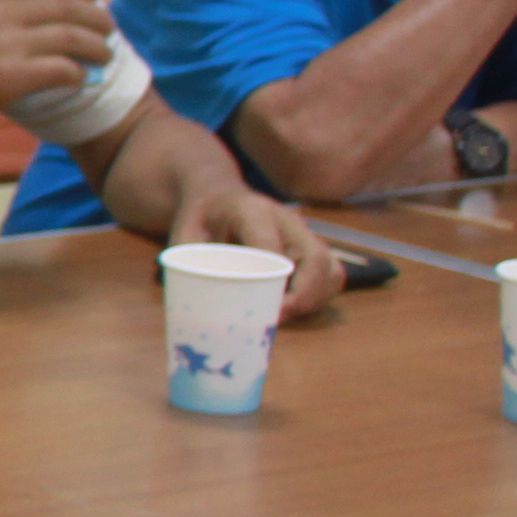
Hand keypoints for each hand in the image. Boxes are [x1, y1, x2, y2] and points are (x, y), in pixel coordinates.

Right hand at [0, 0, 117, 130]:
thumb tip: (47, 9)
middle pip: (70, 6)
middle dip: (99, 17)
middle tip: (109, 30)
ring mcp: (3, 44)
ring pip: (74, 37)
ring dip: (97, 47)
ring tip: (104, 55)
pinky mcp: (9, 76)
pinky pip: (62, 69)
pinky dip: (77, 75)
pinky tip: (78, 80)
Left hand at [168, 179, 344, 317]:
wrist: (218, 196)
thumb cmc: (200, 220)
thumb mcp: (184, 235)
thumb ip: (187, 263)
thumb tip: (192, 305)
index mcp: (251, 211)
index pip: (271, 246)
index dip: (271, 281)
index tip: (264, 309)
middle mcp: (287, 220)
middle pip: (315, 258)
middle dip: (303, 295)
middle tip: (277, 319)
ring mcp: (303, 233)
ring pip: (330, 268)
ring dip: (314, 299)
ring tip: (285, 317)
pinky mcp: (311, 247)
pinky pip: (332, 274)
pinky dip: (321, 295)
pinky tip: (296, 309)